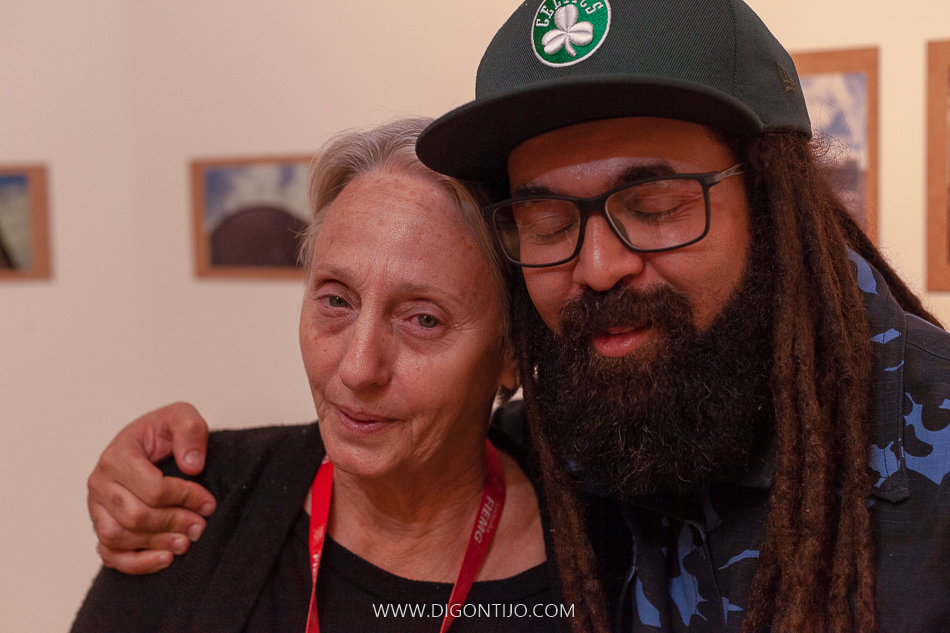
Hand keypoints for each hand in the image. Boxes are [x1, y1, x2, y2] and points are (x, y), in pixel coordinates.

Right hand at [87, 402, 215, 573]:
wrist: (150, 444)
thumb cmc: (164, 433)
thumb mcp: (182, 417)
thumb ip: (190, 430)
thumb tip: (192, 465)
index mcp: (117, 455)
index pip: (152, 487)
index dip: (185, 498)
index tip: (208, 503)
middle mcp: (100, 482)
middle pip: (135, 516)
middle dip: (173, 523)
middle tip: (200, 526)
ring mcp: (96, 507)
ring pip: (118, 537)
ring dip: (156, 544)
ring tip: (186, 543)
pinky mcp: (100, 526)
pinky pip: (109, 554)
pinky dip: (136, 563)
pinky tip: (165, 559)